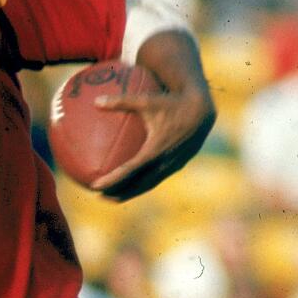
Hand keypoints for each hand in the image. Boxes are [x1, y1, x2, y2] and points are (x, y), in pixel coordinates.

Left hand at [91, 82, 214, 201]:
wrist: (202, 110)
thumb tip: (96, 101)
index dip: (112, 180)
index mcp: (154, 149)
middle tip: (98, 196)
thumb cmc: (172, 103)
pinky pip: (157, 179)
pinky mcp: (177, 165)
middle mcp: (164, 161)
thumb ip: (121, 101)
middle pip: (137, 185)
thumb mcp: (146, 100)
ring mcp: (172, 165)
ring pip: (148, 185)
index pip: (129, 170)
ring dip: (129, 193)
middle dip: (118, 193)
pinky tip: (131, 183)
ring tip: (111, 196)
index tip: (95, 186)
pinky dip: (142, 185)